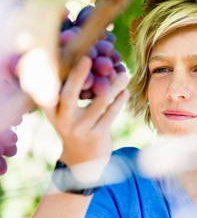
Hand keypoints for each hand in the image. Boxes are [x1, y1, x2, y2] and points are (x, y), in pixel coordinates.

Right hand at [41, 57, 129, 179]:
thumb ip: (67, 94)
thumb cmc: (75, 128)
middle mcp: (62, 120)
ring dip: (114, 86)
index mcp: (51, 111)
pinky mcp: (96, 137)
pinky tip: (126, 91)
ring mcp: (80, 130)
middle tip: (89, 58)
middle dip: (78, 75)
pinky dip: (119, 101)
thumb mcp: (64, 114)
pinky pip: (110, 115)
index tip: (61, 56)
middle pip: (68, 95)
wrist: (83, 162)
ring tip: (124, 73)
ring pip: (99, 103)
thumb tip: (85, 63)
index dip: (52, 73)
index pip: (49, 90)